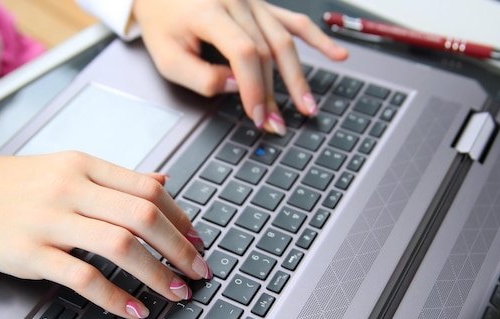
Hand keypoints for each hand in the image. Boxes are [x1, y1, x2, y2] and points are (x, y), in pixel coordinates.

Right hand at [0, 151, 210, 318]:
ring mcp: (50, 221)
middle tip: (199, 269)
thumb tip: (163, 183)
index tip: (196, 239)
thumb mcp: (66, 167)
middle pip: (142, 215)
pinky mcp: (31, 254)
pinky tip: (135, 308)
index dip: (179, 217)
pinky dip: (115, 296)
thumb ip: (116, 178)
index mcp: (84, 165)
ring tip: (178, 291)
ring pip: (120, 245)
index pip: (146, 188)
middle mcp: (71, 188)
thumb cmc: (14, 184)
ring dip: (158, 273)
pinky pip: (83, 277)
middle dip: (179, 247)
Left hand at [132, 0, 347, 134]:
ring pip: (283, 40)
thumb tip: (236, 87)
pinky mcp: (261, 6)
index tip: (257, 115)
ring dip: (298, 76)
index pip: (243, 52)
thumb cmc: (163, 24)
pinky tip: (337, 56)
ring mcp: (252, 2)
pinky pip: (294, 22)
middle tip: (278, 125)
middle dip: (275, 93)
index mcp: (210, 12)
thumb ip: (201, 76)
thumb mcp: (168, 57)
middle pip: (266, 51)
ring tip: (308, 106)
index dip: (254, 87)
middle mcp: (237, 2)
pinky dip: (317, 39)